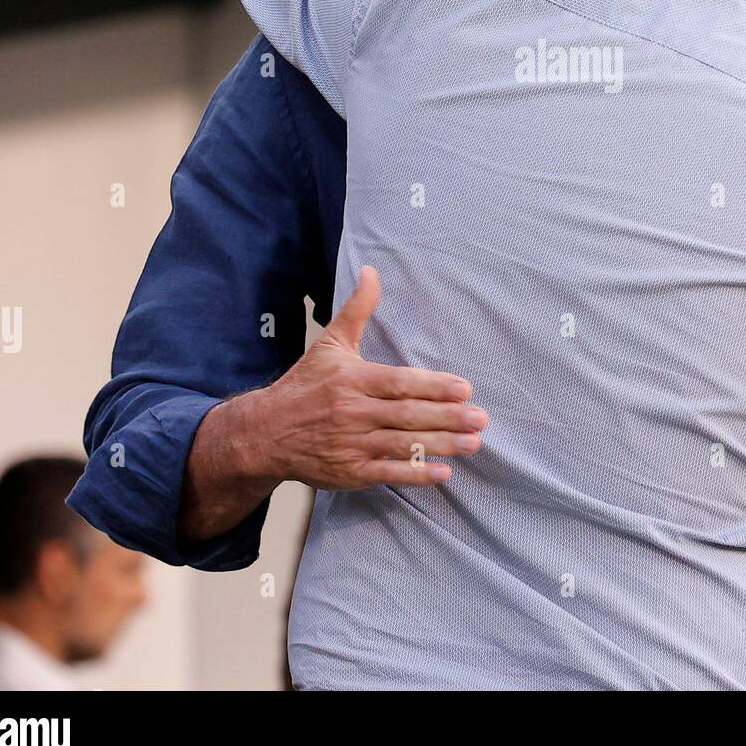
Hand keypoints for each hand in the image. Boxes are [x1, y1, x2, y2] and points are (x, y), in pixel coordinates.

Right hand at [254, 266, 486, 489]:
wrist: (264, 433)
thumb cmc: (305, 385)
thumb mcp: (330, 343)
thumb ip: (357, 309)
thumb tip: (373, 271)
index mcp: (352, 380)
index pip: (399, 383)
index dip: (433, 386)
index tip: (465, 388)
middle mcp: (353, 413)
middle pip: (407, 415)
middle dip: (447, 417)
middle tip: (481, 418)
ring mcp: (351, 445)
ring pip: (402, 444)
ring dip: (441, 445)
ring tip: (474, 442)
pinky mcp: (348, 472)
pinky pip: (386, 473)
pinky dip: (415, 474)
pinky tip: (443, 472)